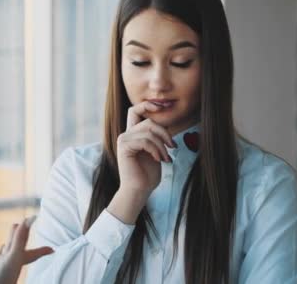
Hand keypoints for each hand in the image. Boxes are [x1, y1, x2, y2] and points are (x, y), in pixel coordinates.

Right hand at [0, 216, 53, 283]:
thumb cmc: (4, 280)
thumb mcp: (14, 256)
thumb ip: (20, 239)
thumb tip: (32, 218)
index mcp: (16, 259)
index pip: (25, 243)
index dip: (29, 231)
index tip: (34, 219)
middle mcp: (6, 264)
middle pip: (12, 247)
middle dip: (15, 236)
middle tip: (17, 224)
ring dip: (1, 251)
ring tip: (3, 244)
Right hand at [107, 101, 174, 222]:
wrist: (139, 190)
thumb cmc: (148, 174)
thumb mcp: (156, 151)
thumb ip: (156, 137)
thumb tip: (166, 126)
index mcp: (132, 134)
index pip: (135, 110)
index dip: (147, 105)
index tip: (162, 107)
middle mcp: (126, 134)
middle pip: (148, 121)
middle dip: (165, 133)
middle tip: (173, 147)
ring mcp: (123, 140)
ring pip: (149, 131)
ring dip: (162, 145)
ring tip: (166, 158)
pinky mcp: (124, 147)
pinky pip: (145, 141)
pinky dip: (156, 150)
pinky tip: (159, 160)